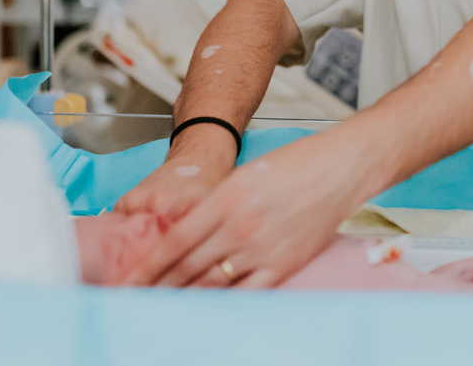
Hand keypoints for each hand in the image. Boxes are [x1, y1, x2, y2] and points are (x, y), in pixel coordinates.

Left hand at [124, 131, 370, 288]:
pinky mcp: (284, 264)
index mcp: (225, 200)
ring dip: (186, 298)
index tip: (131, 280)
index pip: (175, 242)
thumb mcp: (244, 175)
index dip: (149, 266)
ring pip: (213, 284)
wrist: (341, 167)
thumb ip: (216, 205)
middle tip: (137, 300)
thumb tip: (190, 233)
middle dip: (159, 287)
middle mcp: (240, 227)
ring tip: (165, 308)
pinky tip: (210, 309)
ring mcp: (263, 249)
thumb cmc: (296, 164)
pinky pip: (247, 293)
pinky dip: (225, 303)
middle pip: (188, 268)